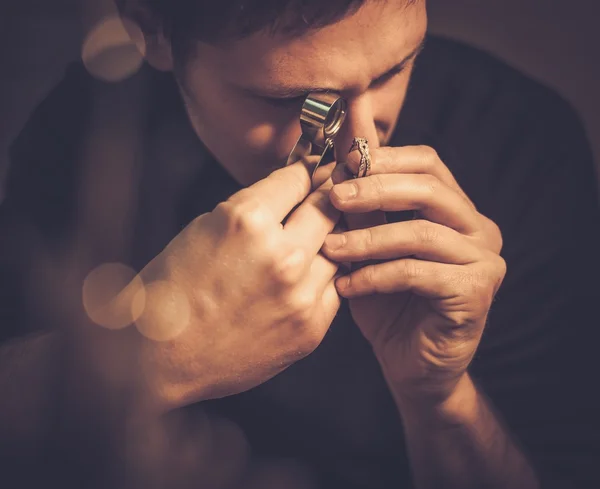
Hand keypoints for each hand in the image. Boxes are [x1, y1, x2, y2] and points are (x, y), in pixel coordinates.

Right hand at [127, 161, 340, 411]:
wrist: (160, 359)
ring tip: (316, 236)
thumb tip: (287, 194)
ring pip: (338, 248)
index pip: (297, 178)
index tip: (313, 169)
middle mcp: (281, 255)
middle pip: (327, 208)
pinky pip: (334, 287)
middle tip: (330, 190)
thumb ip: (251, 210)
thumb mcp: (203, 229)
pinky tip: (308, 274)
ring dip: (327, 239)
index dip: (306, 169)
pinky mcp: (310, 328)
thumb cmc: (170, 291)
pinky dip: (324, 276)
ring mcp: (300, 294)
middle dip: (326, 196)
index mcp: (247, 221)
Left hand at [323, 146, 505, 404]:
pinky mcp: (476, 293)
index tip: (341, 163)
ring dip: (367, 238)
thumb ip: (363, 210)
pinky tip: (346, 287)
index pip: (427, 164)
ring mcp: (483, 260)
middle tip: (334, 197)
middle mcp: (479, 229)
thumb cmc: (388, 305)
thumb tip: (341, 161)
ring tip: (329, 248)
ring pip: (419, 233)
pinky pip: (416, 273)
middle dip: (375, 189)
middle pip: (428, 189)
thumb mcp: (370, 250)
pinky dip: (375, 276)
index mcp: (458, 211)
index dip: (384, 158)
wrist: (413, 368)